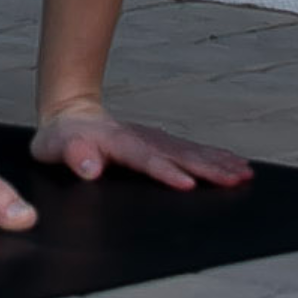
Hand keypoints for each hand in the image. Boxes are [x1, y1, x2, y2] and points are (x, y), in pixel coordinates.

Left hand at [31, 106, 253, 191]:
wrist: (69, 114)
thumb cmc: (61, 138)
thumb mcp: (53, 148)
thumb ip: (71, 155)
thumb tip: (90, 167)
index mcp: (115, 141)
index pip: (143, 158)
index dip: (164, 170)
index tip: (187, 183)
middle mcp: (139, 138)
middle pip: (176, 153)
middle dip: (206, 167)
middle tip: (236, 179)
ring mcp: (152, 139)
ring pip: (188, 150)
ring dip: (217, 162)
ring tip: (244, 174)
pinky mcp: (159, 143)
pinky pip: (190, 150)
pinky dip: (215, 157)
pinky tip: (236, 166)